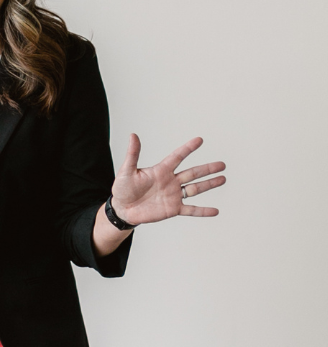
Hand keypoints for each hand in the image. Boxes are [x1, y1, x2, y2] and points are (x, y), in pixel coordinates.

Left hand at [110, 134, 225, 225]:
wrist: (122, 209)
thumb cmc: (123, 188)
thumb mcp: (126, 170)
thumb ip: (133, 154)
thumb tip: (133, 135)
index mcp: (161, 170)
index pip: (177, 157)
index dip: (188, 149)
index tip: (200, 140)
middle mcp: (170, 181)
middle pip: (192, 173)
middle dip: (207, 169)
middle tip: (222, 164)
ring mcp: (173, 195)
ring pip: (195, 189)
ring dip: (209, 184)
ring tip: (223, 179)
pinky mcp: (172, 209)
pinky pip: (191, 210)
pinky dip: (203, 211)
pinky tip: (215, 211)